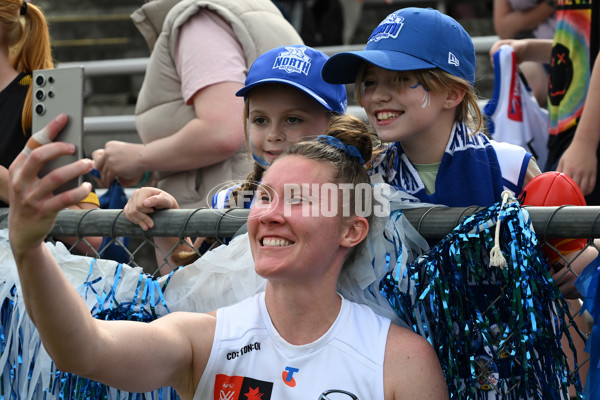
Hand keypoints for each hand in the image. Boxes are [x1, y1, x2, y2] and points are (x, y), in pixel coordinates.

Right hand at [9, 114, 93, 256]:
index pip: (32, 144)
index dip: (49, 129)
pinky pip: (64, 199)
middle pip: (39, 157)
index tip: (63, 118)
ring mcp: (30, 197)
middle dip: (60, 148)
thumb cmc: (32, 200)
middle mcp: (21, 181)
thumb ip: (42, 166)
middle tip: (76, 147)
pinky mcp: (43, 212)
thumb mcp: (29, 181)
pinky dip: (78, 191)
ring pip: (55, 177)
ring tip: (88, 164)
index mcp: (18, 169)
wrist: (23, 232)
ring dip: (75, 169)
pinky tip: (87, 187)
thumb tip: (67, 145)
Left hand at [92, 141, 143, 187]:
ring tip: (108, 183)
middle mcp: (107, 152)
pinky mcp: (113, 169)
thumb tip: (105, 170)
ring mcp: (109, 160)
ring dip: (105, 180)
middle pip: (97, 164)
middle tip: (104, 178)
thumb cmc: (139, 155)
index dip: (102, 164)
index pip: (99, 156)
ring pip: (103, 173)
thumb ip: (114, 157)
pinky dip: (109, 183)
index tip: (104, 170)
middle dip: (101, 172)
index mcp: (109, 146)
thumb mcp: (123, 152)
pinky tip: (112, 185)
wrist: (146, 156)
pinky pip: (107, 178)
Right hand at [124, 186, 178, 230]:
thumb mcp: (165, 200)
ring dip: (138, 221)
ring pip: (129, 213)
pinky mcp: (129, 205)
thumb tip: (145, 203)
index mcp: (144, 190)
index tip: (153, 211)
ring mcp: (132, 199)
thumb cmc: (166, 202)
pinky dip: (133, 220)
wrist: (164, 205)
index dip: (146, 211)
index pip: (139, 205)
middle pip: (134, 210)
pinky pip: (127, 214)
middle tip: (151, 225)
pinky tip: (141, 223)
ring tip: (147, 227)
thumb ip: (156, 200)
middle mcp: (137, 193)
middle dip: (143, 219)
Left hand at [551, 245, 598, 298]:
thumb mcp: (565, 259)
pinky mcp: (583, 292)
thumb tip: (549, 274)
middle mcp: (574, 285)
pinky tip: (567, 286)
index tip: (548, 276)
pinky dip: (567, 293)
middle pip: (557, 292)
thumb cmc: (579, 256)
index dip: (547, 279)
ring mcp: (579, 290)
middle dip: (552, 288)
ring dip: (559, 291)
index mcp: (568, 275)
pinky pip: (571, 296)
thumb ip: (555, 268)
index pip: (552, 282)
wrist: (595, 260)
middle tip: (551, 282)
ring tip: (560, 283)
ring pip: (564, 296)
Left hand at [557, 140, 597, 195]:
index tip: (560, 194)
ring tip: (576, 195)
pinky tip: (584, 192)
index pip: (565, 184)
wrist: (584, 144)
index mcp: (569, 169)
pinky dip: (588, 191)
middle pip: (575, 188)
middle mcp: (578, 172)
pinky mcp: (593, 173)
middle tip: (567, 197)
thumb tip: (551, 180)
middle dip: (571, 194)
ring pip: (585, 189)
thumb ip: (558, 171)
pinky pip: (592, 185)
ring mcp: (587, 173)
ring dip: (580, 194)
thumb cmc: (571, 153)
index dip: (563, 190)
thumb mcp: (562, 161)